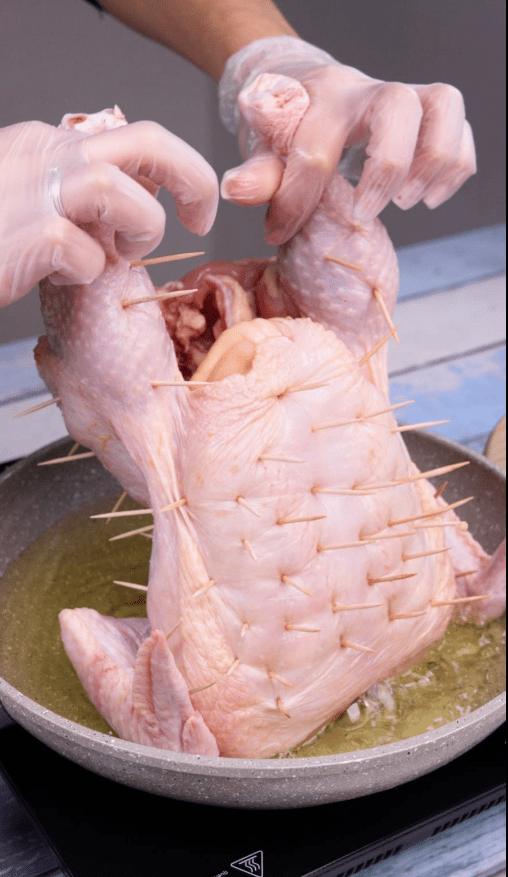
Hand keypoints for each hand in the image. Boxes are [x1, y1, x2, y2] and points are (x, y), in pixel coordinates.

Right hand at [0, 113, 217, 306]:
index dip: (178, 169)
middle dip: (190, 177)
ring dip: (138, 227)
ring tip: (122, 256)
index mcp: (48, 146)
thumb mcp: (35, 198)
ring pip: (114, 186)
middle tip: (198, 220)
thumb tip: (141, 199)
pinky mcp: (23, 237)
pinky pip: (80, 248)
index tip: (191, 210)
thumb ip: (83, 193)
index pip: (133, 137)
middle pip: (143, 142)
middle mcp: (42, 158)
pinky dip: (89, 269)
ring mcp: (29, 195)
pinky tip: (71, 279)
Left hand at [219, 37, 475, 244]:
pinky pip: (461, 127)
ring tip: (406, 202)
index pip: (314, 149)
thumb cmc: (289, 128)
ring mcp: (404, 97)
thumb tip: (237, 191)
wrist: (311, 91)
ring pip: (443, 106)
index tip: (280, 233)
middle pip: (397, 106)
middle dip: (386, 169)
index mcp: (320, 99)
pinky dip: (456, 165)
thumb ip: (259, 172)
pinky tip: (430, 196)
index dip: (296, 202)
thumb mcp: (265, 150)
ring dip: (432, 162)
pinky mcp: (430, 112)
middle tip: (367, 212)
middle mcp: (366, 90)